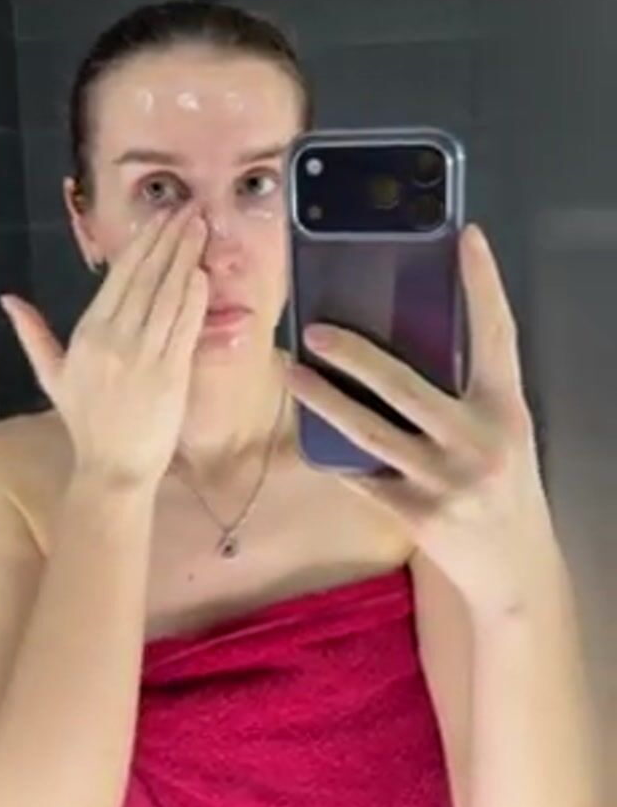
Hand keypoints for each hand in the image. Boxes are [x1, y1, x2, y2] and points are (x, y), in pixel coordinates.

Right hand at [0, 208, 208, 487]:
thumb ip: (33, 334)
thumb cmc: (87, 421)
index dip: (144, 243)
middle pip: (147, 276)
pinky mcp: (172, 372)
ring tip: (200, 228)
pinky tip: (203, 273)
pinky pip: (185, 326)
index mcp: (88, 333)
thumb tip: (8, 299)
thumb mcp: (53, 375)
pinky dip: (195, 297)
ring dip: (186, 257)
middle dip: (170, 238)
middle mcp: (115, 337)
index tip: (162, 218)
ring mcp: (145, 354)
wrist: (113, 467)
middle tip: (189, 208)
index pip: (120, 276)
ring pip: (168, 294)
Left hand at [285, 223, 558, 614]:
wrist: (515, 570)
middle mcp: (479, 441)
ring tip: (290, 371)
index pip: (498, 333)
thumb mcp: (501, 433)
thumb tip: (408, 342)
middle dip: (355, 354)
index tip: (466, 236)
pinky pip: (363, 476)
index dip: (483, 283)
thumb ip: (466, 394)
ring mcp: (446, 481)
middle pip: (405, 385)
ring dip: (324, 400)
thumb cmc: (506, 487)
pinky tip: (309, 433)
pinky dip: (334, 454)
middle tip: (313, 328)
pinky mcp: (418, 516)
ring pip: (370, 432)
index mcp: (505, 409)